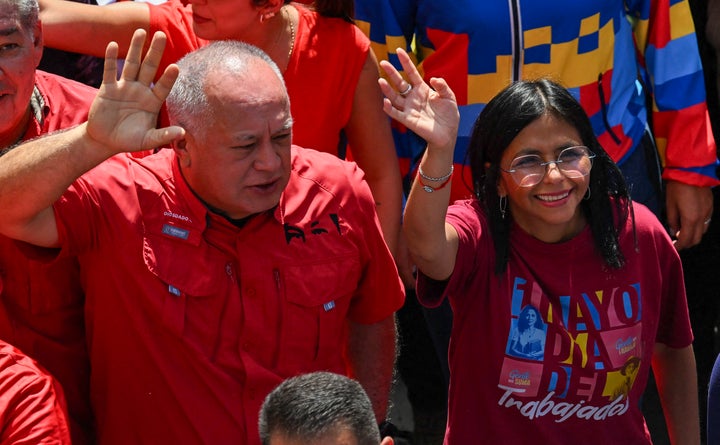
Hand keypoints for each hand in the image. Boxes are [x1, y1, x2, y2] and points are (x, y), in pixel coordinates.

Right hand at [86, 29, 184, 154]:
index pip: (163, 87)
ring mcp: (124, 88)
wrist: (106, 140)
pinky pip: (110, 72)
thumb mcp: (148, 140)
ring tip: (140, 31)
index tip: (175, 67)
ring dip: (135, 48)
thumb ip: (164, 136)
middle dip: (154, 52)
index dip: (168, 78)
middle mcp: (140, 91)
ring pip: (131, 64)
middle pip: (149, 68)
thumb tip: (183, 133)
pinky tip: (113, 45)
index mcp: (152, 102)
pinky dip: (110, 59)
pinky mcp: (107, 89)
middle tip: (161, 35)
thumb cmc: (130, 140)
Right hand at [377, 48, 458, 151]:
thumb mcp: (449, 96)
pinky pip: (396, 114)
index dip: (406, 62)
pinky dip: (390, 109)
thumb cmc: (449, 114)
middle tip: (383, 63)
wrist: (448, 133)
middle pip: (400, 83)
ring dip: (387, 90)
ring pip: (395, 97)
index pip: (412, 73)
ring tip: (380, 81)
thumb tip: (433, 78)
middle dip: (392, 73)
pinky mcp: (408, 120)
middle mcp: (413, 97)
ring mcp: (409, 108)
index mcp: (422, 89)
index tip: (399, 50)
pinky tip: (385, 101)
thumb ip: (442, 86)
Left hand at [665, 181, 712, 249]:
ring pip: (702, 231)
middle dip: (687, 243)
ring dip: (693, 235)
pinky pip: (706, 221)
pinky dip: (698, 226)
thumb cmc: (678, 187)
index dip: (679, 246)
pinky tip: (690, 222)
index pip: (686, 240)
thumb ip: (672, 220)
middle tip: (677, 242)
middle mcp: (702, 217)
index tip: (673, 247)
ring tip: (682, 232)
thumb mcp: (670, 205)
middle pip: (696, 239)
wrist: (692, 172)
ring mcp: (708, 212)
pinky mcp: (710, 206)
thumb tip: (674, 230)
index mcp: (691, 219)